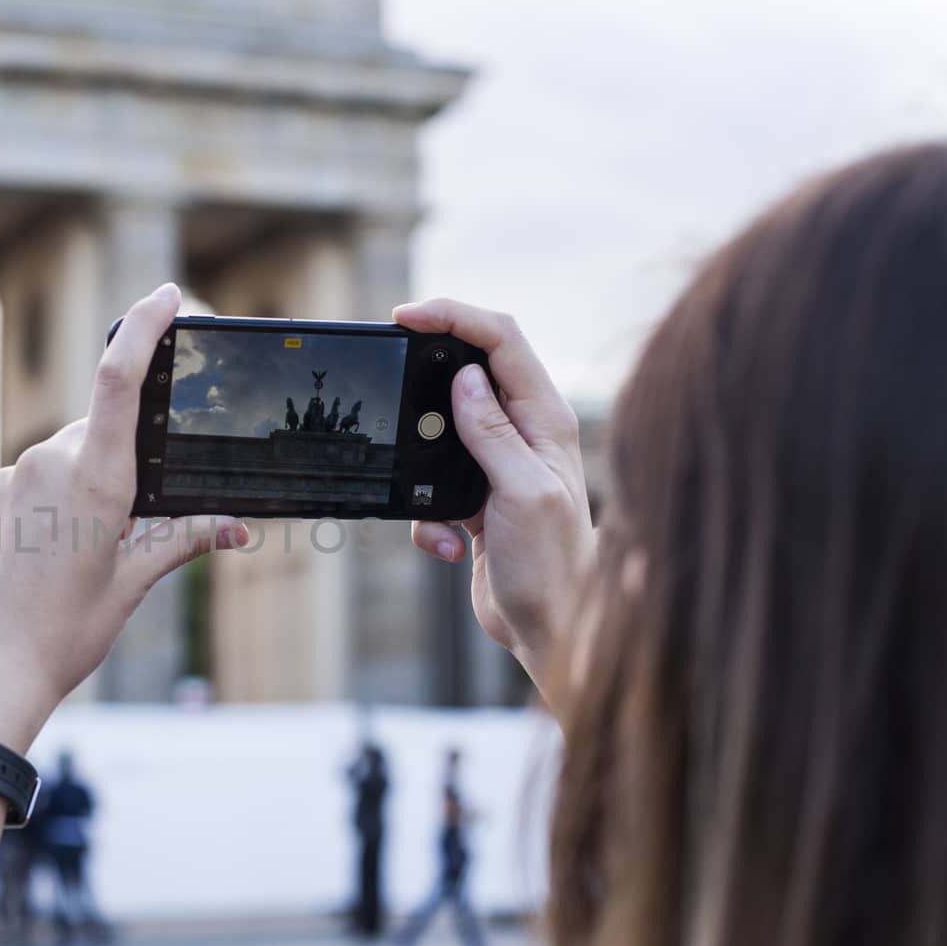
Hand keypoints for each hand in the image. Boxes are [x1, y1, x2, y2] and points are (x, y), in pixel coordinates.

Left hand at [0, 284, 245, 750]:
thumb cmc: (63, 635)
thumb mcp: (130, 586)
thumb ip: (181, 540)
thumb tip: (235, 525)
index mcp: (96, 480)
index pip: (120, 380)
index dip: (143, 328)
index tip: (164, 296)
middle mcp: (45, 464)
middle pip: (96, 435)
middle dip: (116, 465)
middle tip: (118, 530)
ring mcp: (4, 478)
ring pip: (55, 464)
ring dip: (73, 493)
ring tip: (67, 561)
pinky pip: (18, 485)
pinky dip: (35, 509)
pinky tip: (32, 562)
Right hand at [396, 299, 594, 695]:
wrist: (549, 628)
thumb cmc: (554, 566)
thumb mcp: (522, 494)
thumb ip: (493, 434)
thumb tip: (464, 379)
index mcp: (545, 419)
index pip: (500, 340)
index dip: (453, 317)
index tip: (405, 317)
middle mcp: (524, 433)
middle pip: (466, 371)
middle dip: (424, 387)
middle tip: (393, 392)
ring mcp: (497, 463)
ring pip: (438, 430)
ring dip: (421, 468)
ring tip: (439, 513)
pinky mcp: (474, 496)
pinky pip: (429, 483)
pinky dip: (425, 515)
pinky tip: (447, 545)